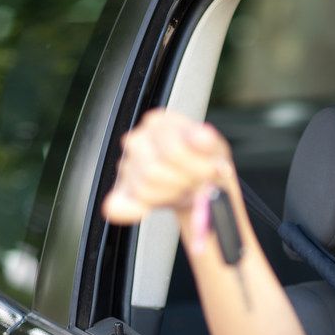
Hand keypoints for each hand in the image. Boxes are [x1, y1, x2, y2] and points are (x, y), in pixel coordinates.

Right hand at [102, 109, 232, 224]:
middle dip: (183, 182)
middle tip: (197, 181)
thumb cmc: (206, 160)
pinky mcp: (123, 191)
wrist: (203, 180)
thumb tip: (202, 138)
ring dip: (171, 195)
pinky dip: (132, 211)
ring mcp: (127, 165)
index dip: (197, 167)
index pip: (173, 150)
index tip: (211, 170)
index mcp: (159, 123)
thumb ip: (208, 143)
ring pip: (143, 189)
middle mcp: (138, 140)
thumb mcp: (216, 149)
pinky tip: (147, 209)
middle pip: (154, 171)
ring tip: (184, 187)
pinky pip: (118, 206)